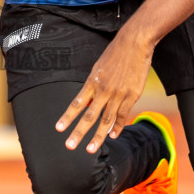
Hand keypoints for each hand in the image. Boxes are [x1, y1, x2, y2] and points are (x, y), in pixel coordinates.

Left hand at [56, 32, 152, 152]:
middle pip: (89, 116)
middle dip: (78, 132)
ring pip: (106, 120)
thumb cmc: (115, 54)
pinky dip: (117, 127)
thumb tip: (86, 102)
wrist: (135, 43)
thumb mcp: (98, 68)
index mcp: (92, 82)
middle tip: (70, 146)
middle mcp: (104, 90)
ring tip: (90, 149)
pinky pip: (122, 115)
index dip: (67, 117)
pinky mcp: (132, 96)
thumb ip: (93, 86)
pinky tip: (112, 136)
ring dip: (98, 137)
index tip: (58, 128)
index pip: (77, 103)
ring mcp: (118, 94)